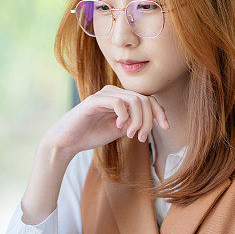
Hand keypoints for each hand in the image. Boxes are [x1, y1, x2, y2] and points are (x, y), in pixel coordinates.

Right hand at [44, 85, 169, 156]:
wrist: (68, 141)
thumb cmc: (92, 135)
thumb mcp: (120, 129)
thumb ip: (135, 122)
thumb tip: (153, 118)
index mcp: (121, 98)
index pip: (147, 99)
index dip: (160, 112)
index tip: (166, 127)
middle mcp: (114, 92)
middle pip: (144, 99)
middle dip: (149, 120)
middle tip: (142, 137)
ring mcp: (104, 95)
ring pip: (134, 100)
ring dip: (138, 120)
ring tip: (132, 135)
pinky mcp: (94, 101)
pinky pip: (119, 102)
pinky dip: (124, 116)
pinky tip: (120, 127)